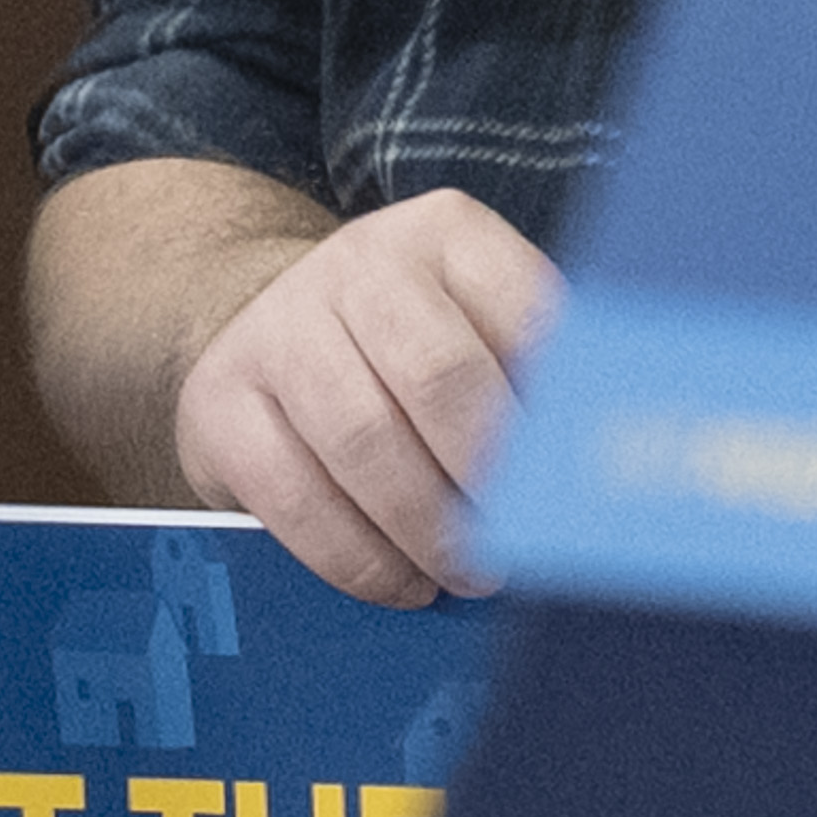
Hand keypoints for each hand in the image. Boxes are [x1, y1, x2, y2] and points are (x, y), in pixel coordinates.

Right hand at [168, 190, 562, 607]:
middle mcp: (360, 265)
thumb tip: (598, 471)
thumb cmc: (407, 351)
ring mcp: (279, 328)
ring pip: (364, 441)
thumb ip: (538, 377)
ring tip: (466, 574)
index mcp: (448, 235)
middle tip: (519, 545)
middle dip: (489, 479)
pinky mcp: (219, 401)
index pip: (527, 318)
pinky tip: (401, 580)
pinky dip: (359, 557)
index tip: (577, 487)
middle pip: (441, 378)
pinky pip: (294, 496)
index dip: (558, 415)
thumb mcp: (480, 326)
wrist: (264, 326)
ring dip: (427, 529)